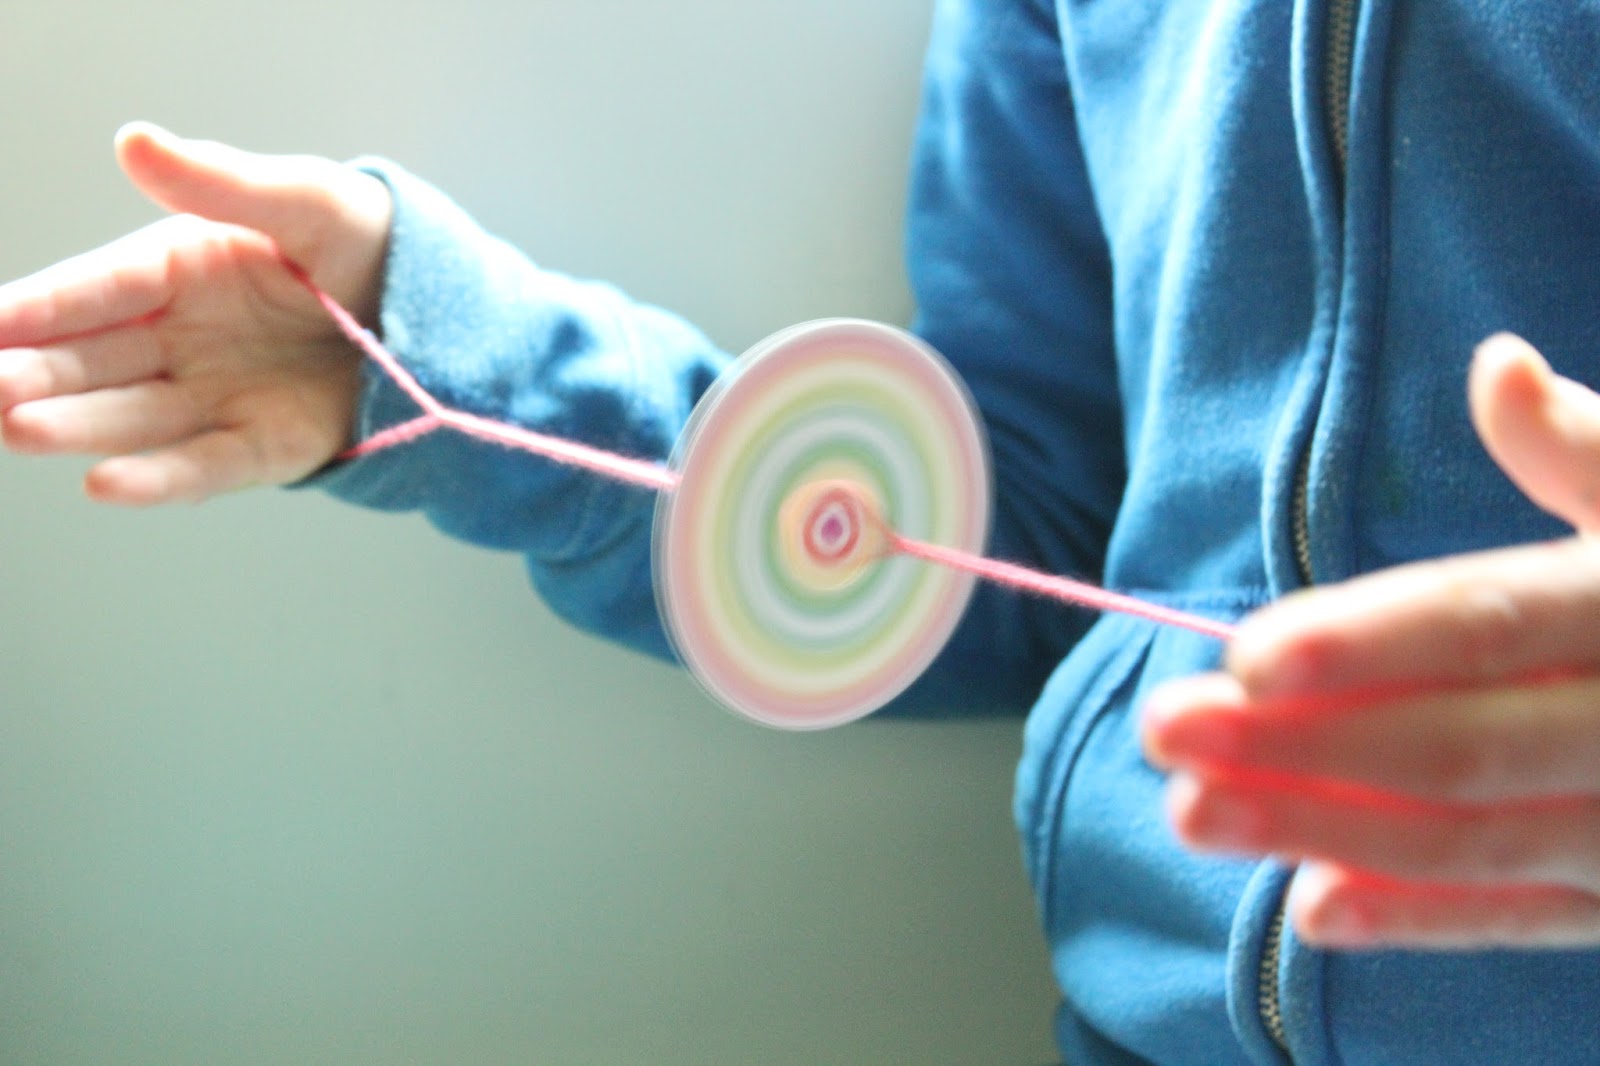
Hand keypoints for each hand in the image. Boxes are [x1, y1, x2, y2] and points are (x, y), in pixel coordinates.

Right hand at [0, 123, 390, 503]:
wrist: (446, 315)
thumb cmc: (371, 246)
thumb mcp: (308, 202)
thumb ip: (224, 182)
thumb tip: (135, 141)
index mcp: (182, 270)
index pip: (96, 288)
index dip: (36, 305)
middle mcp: (185, 338)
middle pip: (95, 360)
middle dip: (35, 373)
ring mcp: (220, 396)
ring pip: (134, 417)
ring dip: (77, 425)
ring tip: (18, 428)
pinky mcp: (266, 446)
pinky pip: (205, 465)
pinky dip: (157, 478)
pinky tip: (104, 483)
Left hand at [1143, 333, 1599, 949]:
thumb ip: (1589, 449)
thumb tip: (1498, 368)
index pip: (1485, 624)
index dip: (1364, 643)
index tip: (1244, 657)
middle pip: (1455, 745)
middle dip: (1298, 747)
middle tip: (1165, 732)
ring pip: (1471, 839)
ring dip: (1321, 834)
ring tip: (1193, 815)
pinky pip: (1526, 919)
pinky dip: (1421, 920)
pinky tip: (1309, 910)